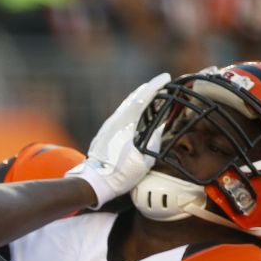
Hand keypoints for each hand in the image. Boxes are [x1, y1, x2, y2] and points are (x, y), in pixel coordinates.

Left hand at [66, 72, 169, 206]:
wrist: (95, 181)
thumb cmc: (120, 173)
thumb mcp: (144, 160)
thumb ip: (153, 141)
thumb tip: (159, 128)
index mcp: (125, 125)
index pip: (142, 99)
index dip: (155, 86)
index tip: (166, 78)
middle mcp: (114, 122)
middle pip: (132, 99)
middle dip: (147, 89)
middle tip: (160, 84)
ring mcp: (107, 126)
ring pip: (124, 106)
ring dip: (138, 98)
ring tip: (150, 95)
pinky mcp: (104, 132)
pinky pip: (119, 114)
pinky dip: (130, 108)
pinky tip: (135, 113)